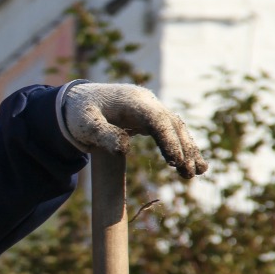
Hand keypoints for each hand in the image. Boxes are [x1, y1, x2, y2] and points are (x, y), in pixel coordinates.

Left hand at [61, 82, 207, 178]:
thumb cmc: (80, 114)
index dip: (167, 139)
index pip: (156, 119)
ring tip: (197, 172)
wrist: (77, 101)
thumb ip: (103, 135)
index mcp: (131, 100)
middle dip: (183, 148)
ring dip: (188, 149)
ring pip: (176, 128)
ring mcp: (151, 108)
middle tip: (190, 174)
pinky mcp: (151, 118)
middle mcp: (146, 101)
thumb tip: (125, 149)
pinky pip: (171, 132)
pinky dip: (182, 147)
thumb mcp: (85, 125)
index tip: (175, 161)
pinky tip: (193, 164)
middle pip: (171, 123)